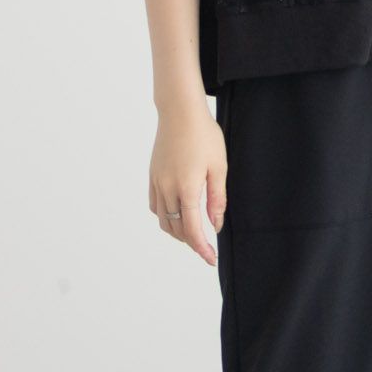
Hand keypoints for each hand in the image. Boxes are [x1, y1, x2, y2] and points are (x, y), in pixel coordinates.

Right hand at [148, 100, 227, 263]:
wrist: (179, 112)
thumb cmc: (204, 135)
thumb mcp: (218, 167)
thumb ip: (217, 199)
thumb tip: (215, 225)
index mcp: (187, 188)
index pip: (193, 230)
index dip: (202, 248)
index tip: (211, 258)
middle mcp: (168, 189)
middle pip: (177, 229)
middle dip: (192, 243)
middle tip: (207, 249)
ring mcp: (157, 182)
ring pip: (163, 220)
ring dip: (177, 233)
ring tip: (193, 235)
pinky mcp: (152, 176)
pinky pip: (155, 206)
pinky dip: (165, 218)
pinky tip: (177, 216)